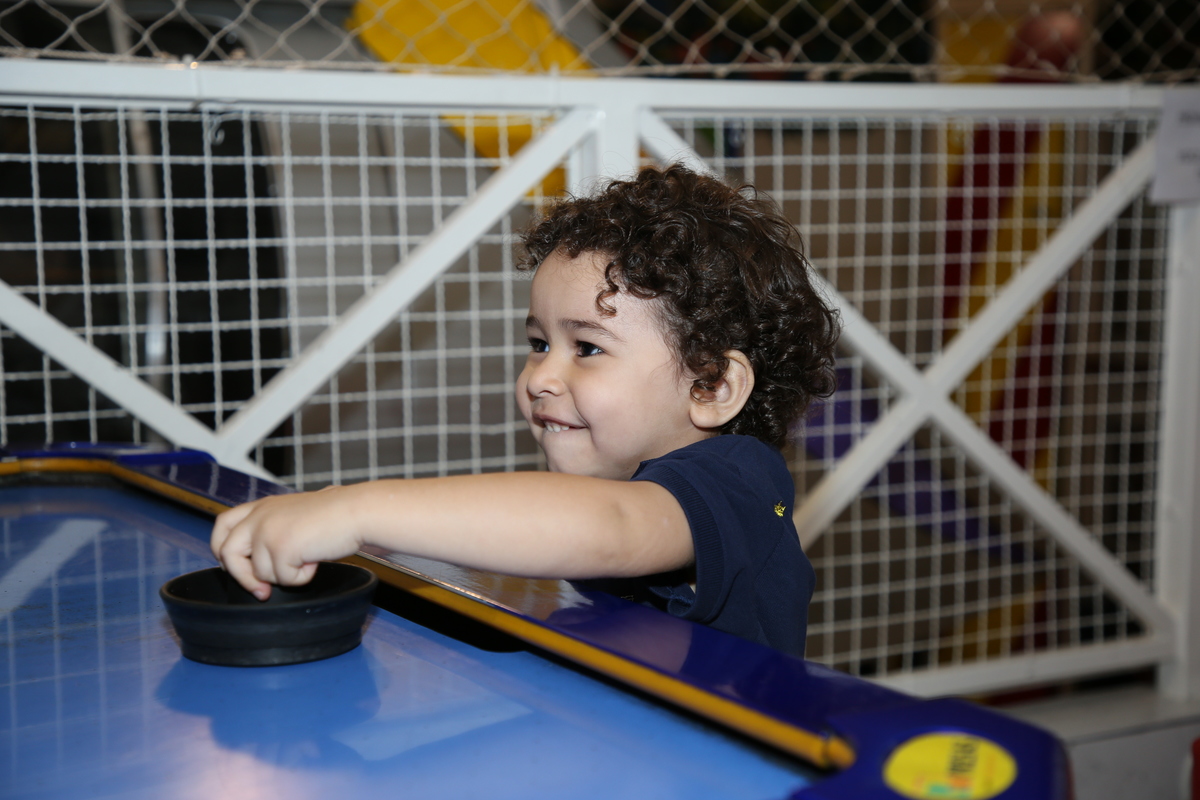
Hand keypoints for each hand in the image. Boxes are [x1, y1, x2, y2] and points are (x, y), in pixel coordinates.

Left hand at [210, 486, 363, 599]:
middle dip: (243, 577)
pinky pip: (284, 580)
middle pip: (228, 553)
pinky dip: (302, 578)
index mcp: (261, 506)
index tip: (239, 566)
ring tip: (308, 558)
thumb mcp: (293, 515)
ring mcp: (267, 532)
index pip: (222, 526)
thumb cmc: (335, 515)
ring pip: (260, 574)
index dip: (223, 549)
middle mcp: (259, 517)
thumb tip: (258, 566)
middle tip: (261, 590)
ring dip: (285, 575)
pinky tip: (314, 560)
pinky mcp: (280, 548)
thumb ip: (271, 530)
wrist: (356, 512)